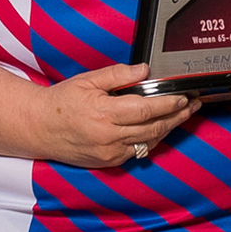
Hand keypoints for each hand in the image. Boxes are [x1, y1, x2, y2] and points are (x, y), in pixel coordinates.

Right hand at [38, 63, 197, 167]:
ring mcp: (109, 152)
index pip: (146, 110)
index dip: (169, 104)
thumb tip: (144, 70)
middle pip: (154, 128)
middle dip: (177, 116)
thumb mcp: (87, 80)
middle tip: (192, 105)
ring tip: (183, 114)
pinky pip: (138, 150)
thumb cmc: (61, 102)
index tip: (183, 97)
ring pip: (149, 141)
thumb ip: (118, 75)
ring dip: (169, 128)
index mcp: (103, 114)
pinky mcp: (109, 161)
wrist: (38, 128)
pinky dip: (151, 138)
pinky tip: (160, 127)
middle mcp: (108, 136)